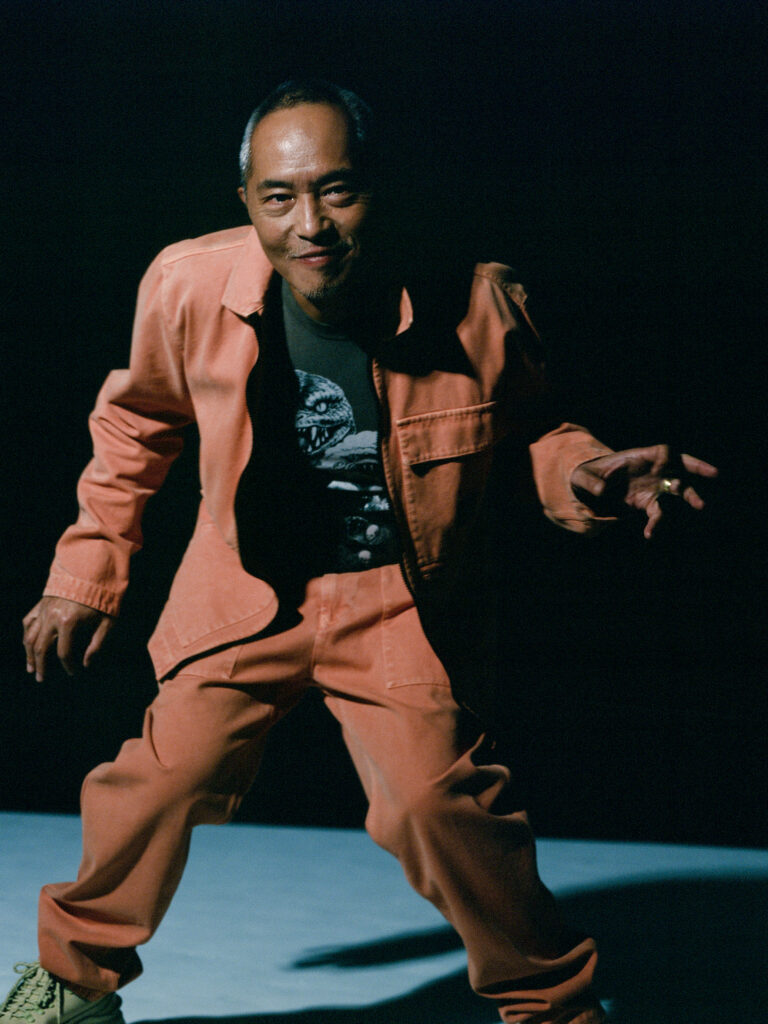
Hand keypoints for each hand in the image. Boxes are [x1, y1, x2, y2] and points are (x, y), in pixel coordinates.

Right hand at [23, 596, 114, 681]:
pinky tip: (28, 643)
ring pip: (30, 636)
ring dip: (29, 654)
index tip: (73, 672)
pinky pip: (28, 621)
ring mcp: (44, 609)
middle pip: (41, 647)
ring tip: (30, 667)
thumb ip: (96, 644)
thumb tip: (86, 664)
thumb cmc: (103, 596)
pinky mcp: (42, 603)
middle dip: (41, 665)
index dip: (68, 665)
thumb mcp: (107, 621)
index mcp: (69, 622)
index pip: (63, 652)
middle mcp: (52, 617)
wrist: (93, 569)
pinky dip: (26, 633)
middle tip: (41, 678)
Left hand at [571, 444, 718, 538]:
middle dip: (698, 468)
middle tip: (715, 473)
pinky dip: (656, 523)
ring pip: (678, 490)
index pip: (662, 451)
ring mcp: (653, 487)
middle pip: (681, 466)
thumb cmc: (588, 476)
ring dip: (691, 497)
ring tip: (701, 506)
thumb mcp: (583, 477)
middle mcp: (652, 471)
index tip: (661, 465)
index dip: (664, 457)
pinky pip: (658, 513)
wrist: (589, 490)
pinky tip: (648, 534)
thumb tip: (600, 490)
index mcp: (640, 457)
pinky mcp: (649, 504)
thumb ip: (591, 482)